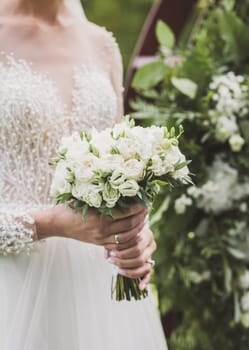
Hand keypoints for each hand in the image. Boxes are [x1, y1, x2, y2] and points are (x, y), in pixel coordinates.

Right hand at [32, 203, 147, 247]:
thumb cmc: (70, 207)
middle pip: (130, 225)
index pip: (126, 212)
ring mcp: (101, 238)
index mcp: (100, 216)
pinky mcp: (99, 243)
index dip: (138, 207)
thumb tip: (122, 191)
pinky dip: (129, 239)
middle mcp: (102, 229)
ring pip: (127, 236)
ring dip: (138, 228)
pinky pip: (119, 244)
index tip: (144, 201)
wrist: (57, 223)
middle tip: (147, 209)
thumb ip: (103, 198)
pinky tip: (133, 231)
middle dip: (142, 217)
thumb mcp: (86, 199)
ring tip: (143, 220)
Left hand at [106, 226, 156, 290]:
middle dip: (123, 261)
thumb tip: (108, 254)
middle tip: (110, 260)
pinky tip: (140, 287)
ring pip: (143, 267)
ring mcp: (150, 256)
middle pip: (139, 258)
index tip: (110, 253)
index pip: (136, 247)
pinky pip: (148, 275)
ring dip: (129, 270)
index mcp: (147, 235)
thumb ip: (114, 242)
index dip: (122, 252)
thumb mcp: (119, 234)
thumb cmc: (122, 233)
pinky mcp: (148, 265)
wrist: (127, 233)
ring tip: (117, 269)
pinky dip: (145, 281)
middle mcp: (151, 246)